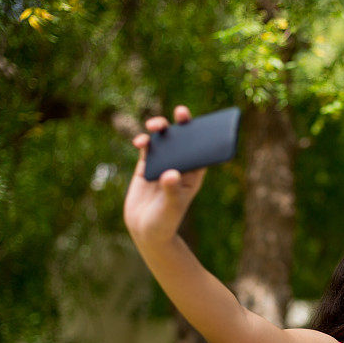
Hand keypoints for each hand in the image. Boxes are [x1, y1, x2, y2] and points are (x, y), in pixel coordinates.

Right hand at [124, 105, 205, 245]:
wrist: (145, 231)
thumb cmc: (165, 222)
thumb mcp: (170, 207)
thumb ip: (171, 190)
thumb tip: (171, 174)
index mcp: (193, 174)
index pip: (202, 150)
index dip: (204, 134)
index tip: (203, 122)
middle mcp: (180, 166)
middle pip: (184, 140)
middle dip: (183, 124)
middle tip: (181, 112)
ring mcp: (163, 164)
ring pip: (164, 139)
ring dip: (160, 128)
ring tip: (154, 126)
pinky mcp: (146, 166)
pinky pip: (147, 147)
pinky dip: (144, 141)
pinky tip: (139, 142)